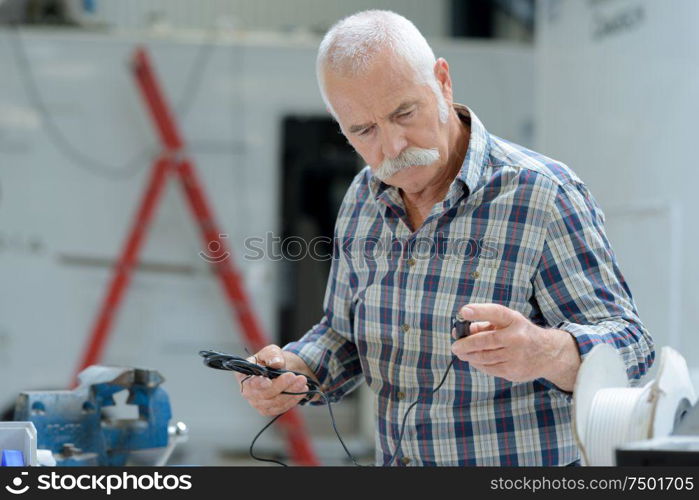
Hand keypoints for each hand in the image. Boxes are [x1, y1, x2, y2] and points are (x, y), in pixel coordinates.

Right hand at [236, 344, 310, 416]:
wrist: (280, 370)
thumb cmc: (271, 360)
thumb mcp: (271, 351)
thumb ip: (272, 355)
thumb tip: (277, 363)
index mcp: (243, 375)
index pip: (248, 383)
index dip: (258, 384)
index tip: (269, 381)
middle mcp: (247, 392)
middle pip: (264, 394)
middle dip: (281, 385)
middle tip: (294, 376)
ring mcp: (257, 403)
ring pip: (275, 402)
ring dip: (291, 392)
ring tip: (302, 381)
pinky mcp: (268, 409)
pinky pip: (281, 408)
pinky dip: (293, 399)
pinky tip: (302, 390)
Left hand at [450, 303, 580, 390]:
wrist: (548, 353)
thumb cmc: (520, 333)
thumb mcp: (507, 323)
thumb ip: (484, 324)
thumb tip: (459, 332)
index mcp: (514, 320)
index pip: (496, 313)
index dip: (479, 311)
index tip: (464, 311)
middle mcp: (517, 337)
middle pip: (485, 341)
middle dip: (466, 344)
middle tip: (455, 346)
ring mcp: (516, 356)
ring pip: (484, 357)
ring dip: (469, 355)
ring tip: (461, 353)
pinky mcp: (513, 371)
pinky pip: (489, 368)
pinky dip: (478, 364)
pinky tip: (474, 360)